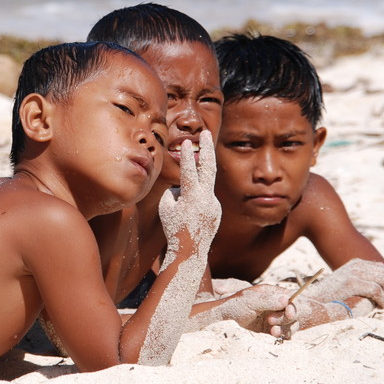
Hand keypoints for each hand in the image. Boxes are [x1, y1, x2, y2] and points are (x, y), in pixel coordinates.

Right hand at [158, 130, 220, 264]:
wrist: (190, 251)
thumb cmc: (174, 228)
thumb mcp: (166, 208)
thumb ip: (174, 191)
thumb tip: (181, 184)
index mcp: (192, 197)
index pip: (189, 170)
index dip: (187, 155)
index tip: (187, 142)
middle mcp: (207, 198)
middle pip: (208, 167)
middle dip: (207, 148)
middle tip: (206, 133)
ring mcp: (214, 203)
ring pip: (201, 188)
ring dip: (191, 192)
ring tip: (183, 212)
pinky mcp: (217, 209)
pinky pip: (203, 200)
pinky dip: (194, 204)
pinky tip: (190, 221)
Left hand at [188, 284, 295, 337]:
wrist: (226, 311)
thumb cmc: (237, 303)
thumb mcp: (250, 300)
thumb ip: (266, 300)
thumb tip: (285, 300)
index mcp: (273, 294)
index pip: (290, 300)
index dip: (291, 307)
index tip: (288, 312)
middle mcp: (277, 305)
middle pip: (291, 313)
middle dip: (284, 318)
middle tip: (271, 321)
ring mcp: (277, 317)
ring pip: (289, 324)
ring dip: (284, 328)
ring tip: (273, 332)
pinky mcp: (273, 328)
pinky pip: (284, 333)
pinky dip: (283, 335)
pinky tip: (276, 335)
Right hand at [308, 259, 383, 308]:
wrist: (313, 302)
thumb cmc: (332, 300)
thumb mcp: (352, 288)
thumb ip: (367, 286)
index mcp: (357, 264)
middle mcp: (356, 265)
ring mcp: (354, 272)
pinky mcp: (351, 282)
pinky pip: (376, 290)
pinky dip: (383, 300)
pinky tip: (382, 307)